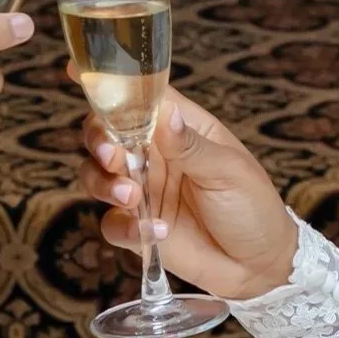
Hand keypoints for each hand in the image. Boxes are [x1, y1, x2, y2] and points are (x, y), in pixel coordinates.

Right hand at [77, 87, 296, 299]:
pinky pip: (111, 223)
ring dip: (104, 183)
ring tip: (132, 197)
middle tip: (113, 156)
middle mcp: (154, 156)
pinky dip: (124, 226)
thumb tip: (166, 115)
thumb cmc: (254, 207)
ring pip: (96, 176)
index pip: (140, 97)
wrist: (261, 266)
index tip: (77, 71)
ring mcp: (143, 192)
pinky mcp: (138, 229)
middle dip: (98, 140)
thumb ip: (191, 146)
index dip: (110, 83)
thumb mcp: (229, 171)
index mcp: (179, 129)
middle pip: (105, 134)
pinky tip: (155, 231)